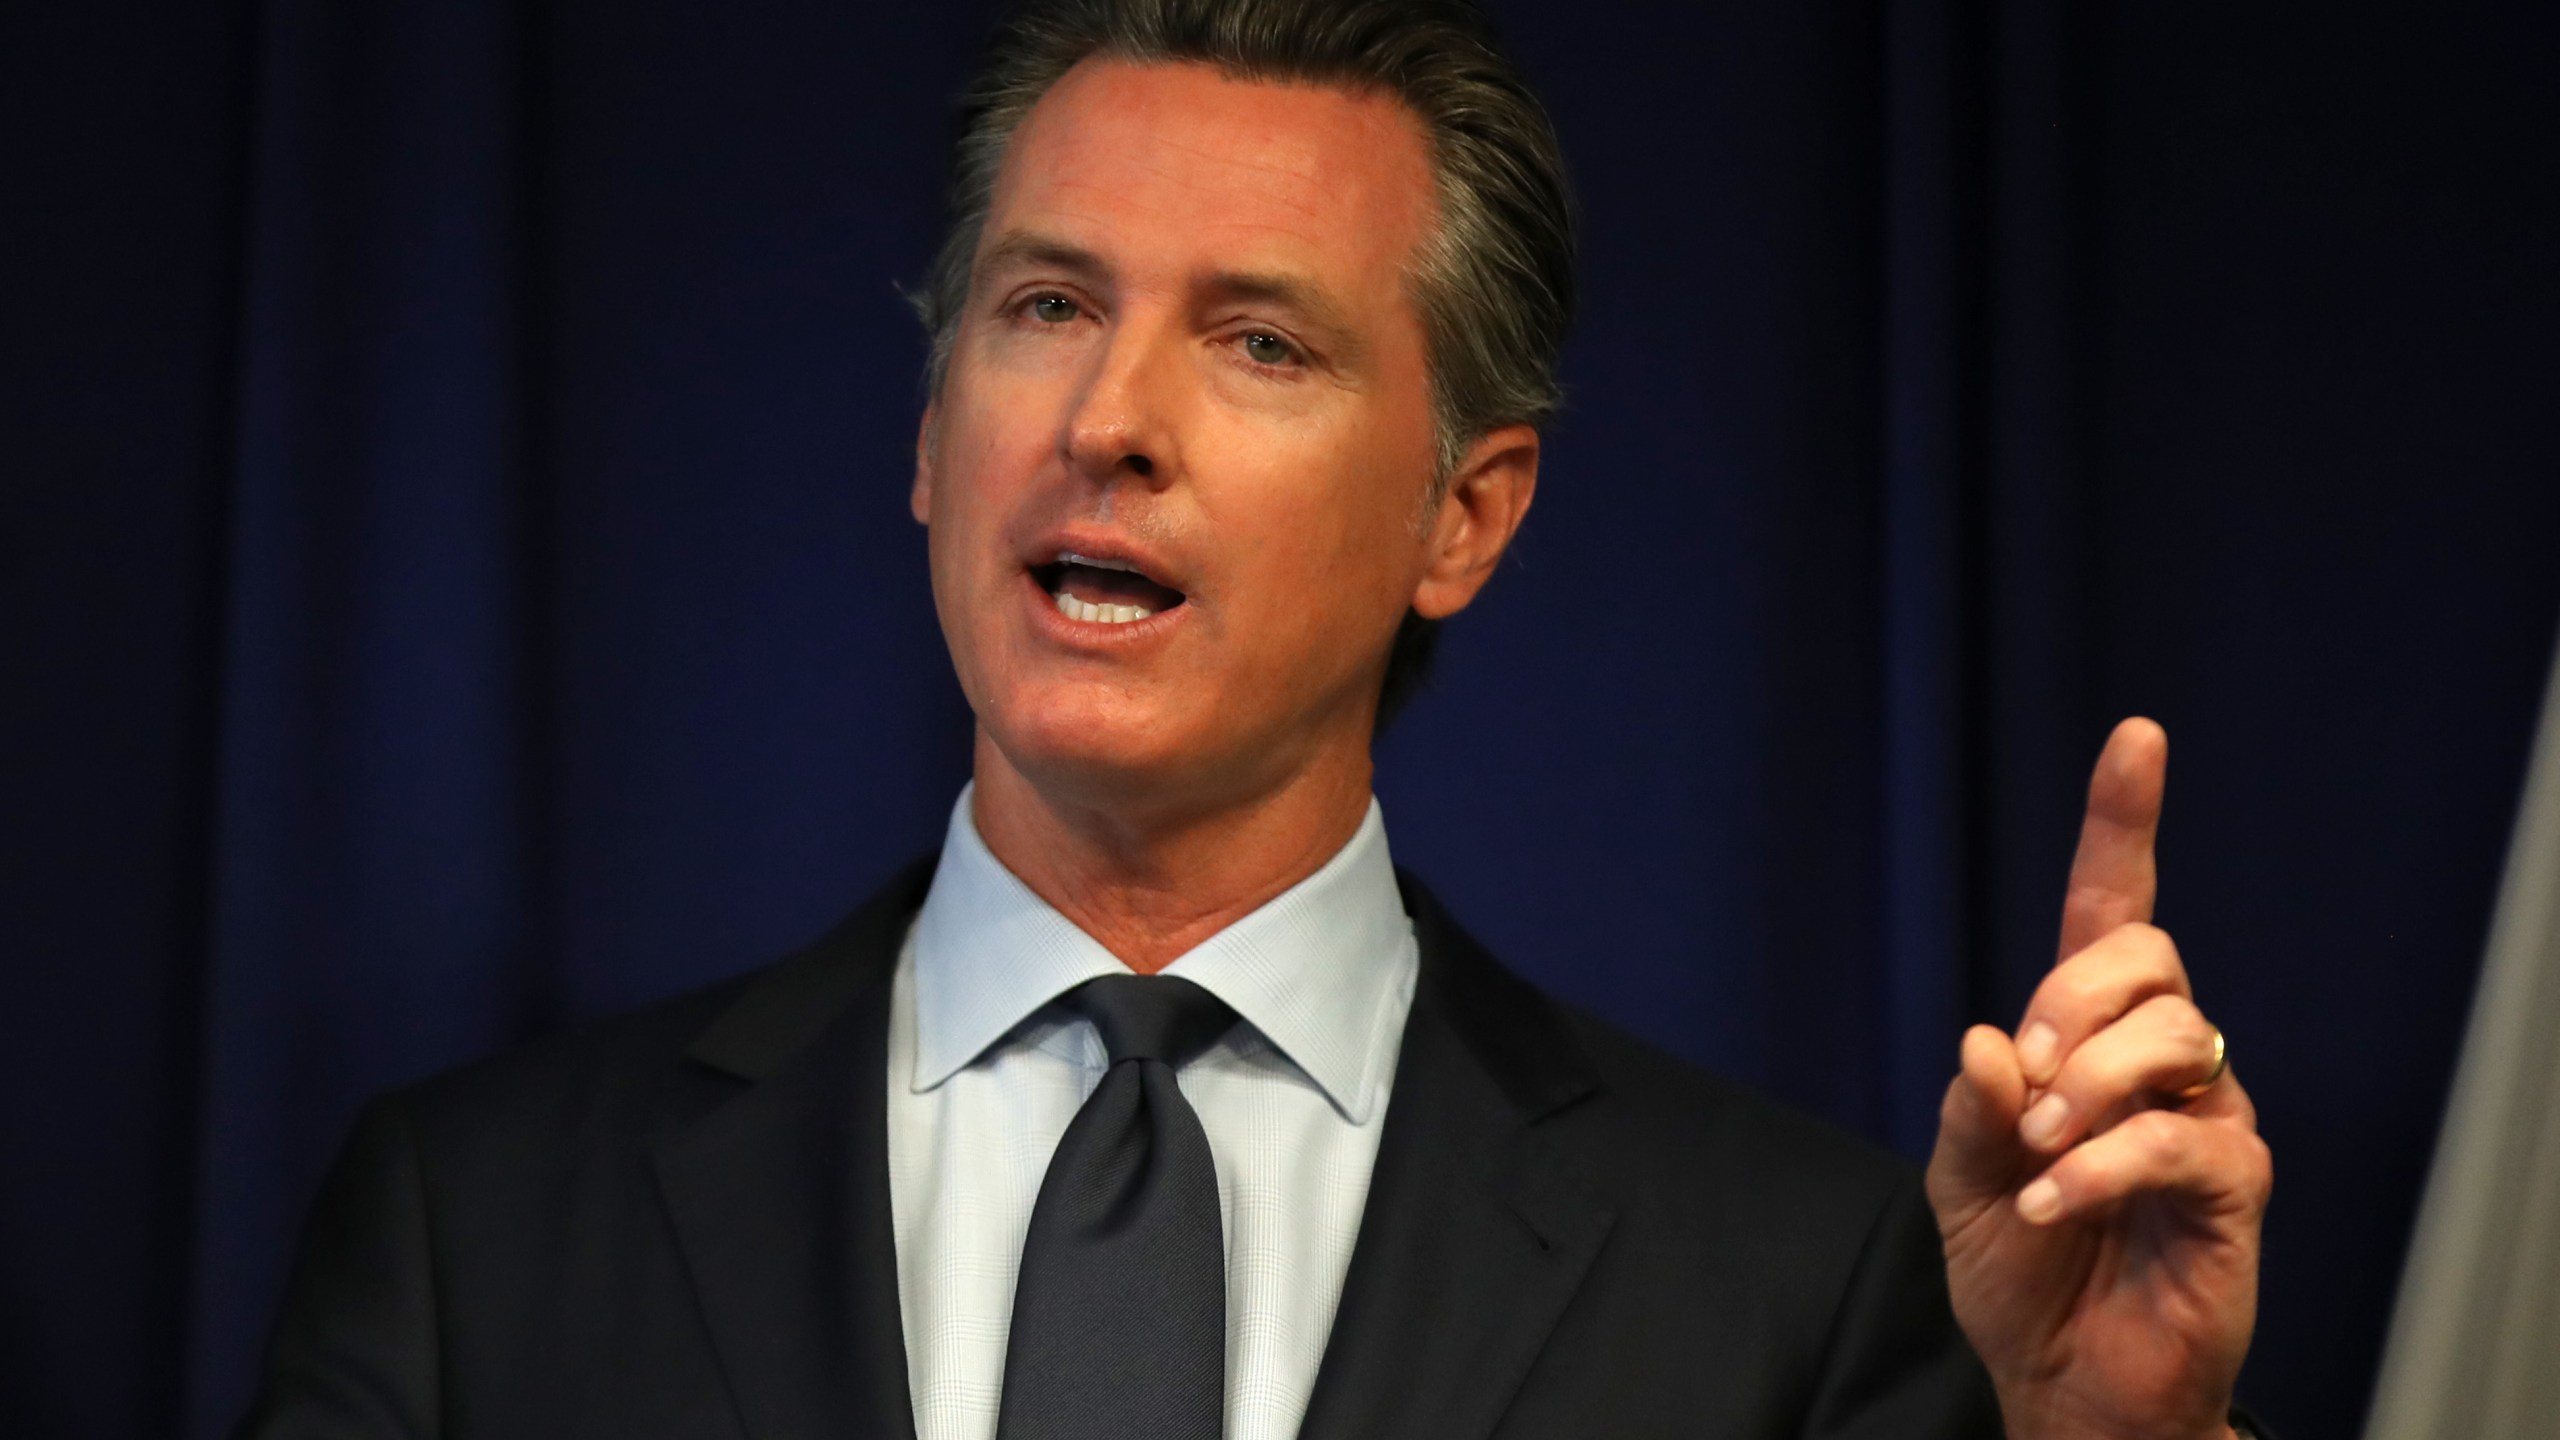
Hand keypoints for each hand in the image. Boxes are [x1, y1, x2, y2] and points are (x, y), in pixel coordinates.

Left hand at [1924, 718, 2273, 1439]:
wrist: (2066, 1381)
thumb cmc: (2023, 1270)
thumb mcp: (1961, 1181)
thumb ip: (1969, 1107)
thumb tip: (1987, 1037)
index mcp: (2090, 1037)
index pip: (2112, 910)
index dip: (2122, 823)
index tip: (2136, 738)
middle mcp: (2165, 1060)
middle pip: (2148, 955)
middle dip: (2074, 995)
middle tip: (2025, 1078)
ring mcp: (2209, 1116)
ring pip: (2177, 1034)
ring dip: (2087, 1083)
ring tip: (2038, 1148)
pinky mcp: (2233, 1186)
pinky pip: (2183, 1139)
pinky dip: (2104, 1163)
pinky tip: (2055, 1198)